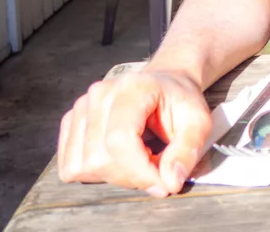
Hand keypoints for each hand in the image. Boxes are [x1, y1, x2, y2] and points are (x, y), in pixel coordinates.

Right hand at [57, 69, 211, 196]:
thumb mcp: (198, 121)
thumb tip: (170, 181)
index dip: (140, 172)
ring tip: (139, 161)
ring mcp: (81, 107)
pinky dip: (97, 172)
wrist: (165, 83)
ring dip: (115, 176)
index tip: (164, 184)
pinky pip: (71, 165)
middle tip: (157, 168)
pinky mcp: (71, 122)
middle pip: (100, 158)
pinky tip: (120, 159)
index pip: (119, 140)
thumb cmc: (180, 101)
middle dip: (132, 176)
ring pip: (84, 166)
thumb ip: (187, 150)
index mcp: (133, 88)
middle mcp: (100, 94)